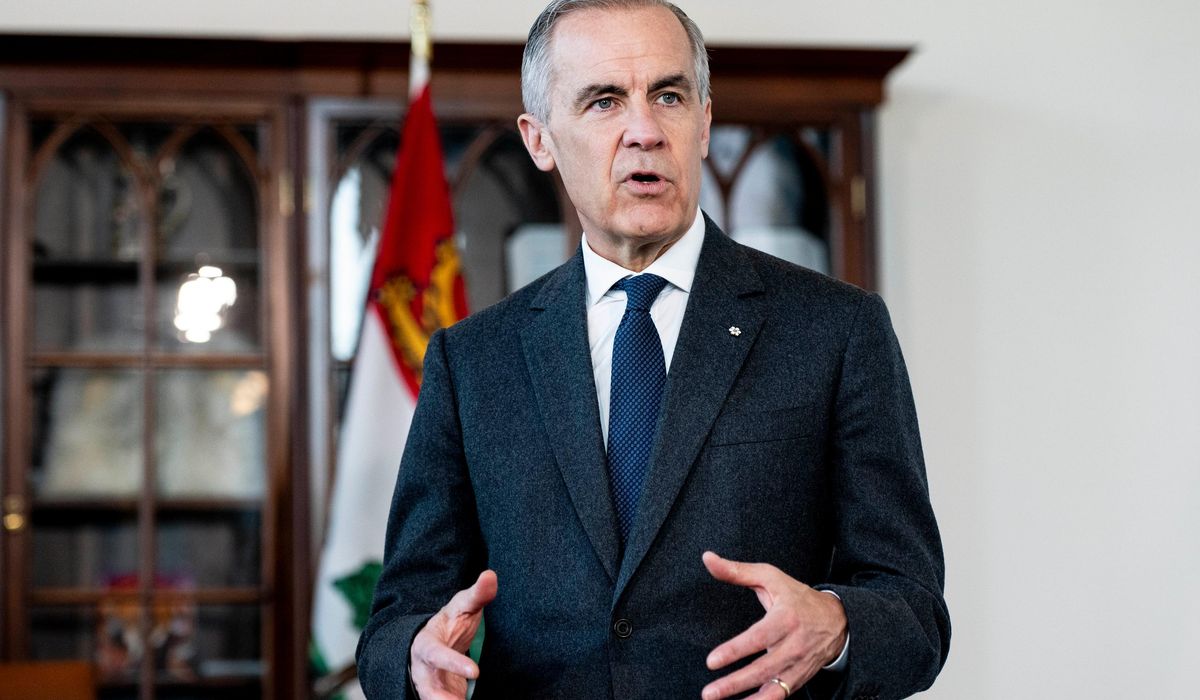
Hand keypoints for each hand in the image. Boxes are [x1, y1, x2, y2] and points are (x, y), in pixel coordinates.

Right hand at [409, 570, 497, 699]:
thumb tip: (491, 576)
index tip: (476, 672)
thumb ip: (477, 594)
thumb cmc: (451, 622)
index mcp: (426, 644)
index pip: (437, 654)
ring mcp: (429, 686)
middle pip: (427, 687)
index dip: (454, 663)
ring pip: (433, 699)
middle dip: (439, 698)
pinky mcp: (440, 696)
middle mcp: (423, 669)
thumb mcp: (461, 606)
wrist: (435, 640)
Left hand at [701, 552, 845, 699]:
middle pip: (763, 669)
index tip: (712, 661)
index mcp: (785, 618)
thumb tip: (708, 559)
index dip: (735, 651)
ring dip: (748, 699)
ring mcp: (798, 665)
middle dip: (735, 683)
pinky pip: (781, 695)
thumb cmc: (797, 596)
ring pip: (773, 687)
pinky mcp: (800, 678)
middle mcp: (794, 645)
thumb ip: (737, 571)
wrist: (838, 620)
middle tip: (709, 692)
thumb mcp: (770, 577)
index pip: (758, 638)